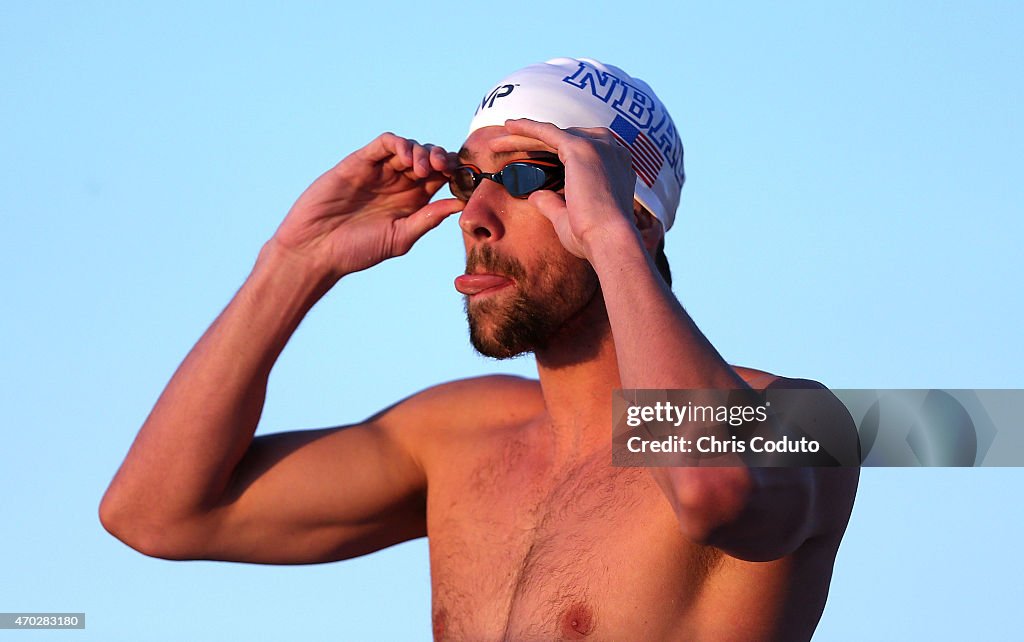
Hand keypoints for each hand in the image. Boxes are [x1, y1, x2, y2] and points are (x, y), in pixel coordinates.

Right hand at [272, 133, 463, 278]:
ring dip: (423, 152)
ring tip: (423, 170)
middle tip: (444, 169)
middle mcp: (398, 183)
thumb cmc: (357, 251)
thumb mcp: (400, 237)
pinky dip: (400, 144)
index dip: (454, 173)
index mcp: (412, 201)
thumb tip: (460, 204)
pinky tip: (407, 159)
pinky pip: (385, 143)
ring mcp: (379, 171)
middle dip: (441, 158)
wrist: (316, 249)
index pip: (441, 177)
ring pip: (410, 147)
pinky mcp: (360, 162)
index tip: (461, 179)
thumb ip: (428, 219)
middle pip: (429, 158)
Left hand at [488, 118, 637, 258]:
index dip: (548, 154)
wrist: (609, 241)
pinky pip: (547, 132)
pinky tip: (509, 126)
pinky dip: (527, 127)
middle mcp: (610, 151)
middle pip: (562, 140)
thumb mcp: (570, 216)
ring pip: (551, 135)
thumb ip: (553, 203)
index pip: (575, 153)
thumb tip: (535, 196)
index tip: (527, 160)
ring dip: (522, 136)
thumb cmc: (594, 237)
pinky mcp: (580, 147)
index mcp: (614, 166)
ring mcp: (597, 146)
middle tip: (502, 147)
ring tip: (495, 142)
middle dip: (531, 143)